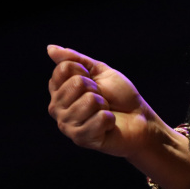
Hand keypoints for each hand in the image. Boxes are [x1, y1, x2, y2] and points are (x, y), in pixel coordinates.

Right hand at [47, 45, 156, 160]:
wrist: (139, 119)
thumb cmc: (118, 95)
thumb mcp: (98, 71)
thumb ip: (75, 60)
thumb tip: (50, 48)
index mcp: (58, 90)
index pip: (63, 68)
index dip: (84, 70)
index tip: (93, 81)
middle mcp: (57, 109)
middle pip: (76, 83)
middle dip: (96, 88)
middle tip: (102, 99)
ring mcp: (67, 125)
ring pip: (89, 101)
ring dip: (104, 105)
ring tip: (104, 112)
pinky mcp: (81, 139)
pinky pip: (98, 118)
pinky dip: (109, 119)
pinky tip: (108, 125)